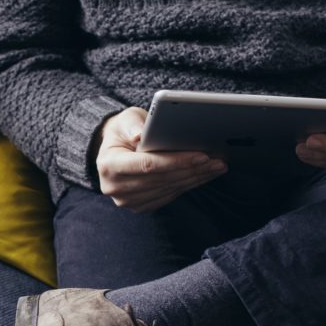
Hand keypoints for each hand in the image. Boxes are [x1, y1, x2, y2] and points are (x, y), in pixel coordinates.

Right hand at [95, 107, 227, 212]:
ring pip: (169, 189)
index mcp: (109, 165)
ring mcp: (127, 200)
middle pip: (161, 179)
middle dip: (192, 169)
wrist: (116, 149)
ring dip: (196, 179)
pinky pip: (169, 196)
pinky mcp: (140, 206)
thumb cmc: (124, 131)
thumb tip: (140, 135)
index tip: (201, 155)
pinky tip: (204, 175)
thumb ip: (132, 124)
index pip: (148, 165)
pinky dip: (189, 185)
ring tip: (217, 167)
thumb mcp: (125, 119)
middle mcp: (114, 187)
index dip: (176, 161)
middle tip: (217, 160)